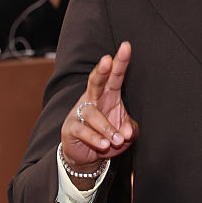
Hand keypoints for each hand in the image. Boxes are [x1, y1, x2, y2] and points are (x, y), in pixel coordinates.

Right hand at [60, 41, 137, 174]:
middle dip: (102, 70)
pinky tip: (104, 144)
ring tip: (117, 140)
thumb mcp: (125, 134)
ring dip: (106, 127)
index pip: (115, 76)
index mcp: (108, 95)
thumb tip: (126, 132)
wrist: (86, 156)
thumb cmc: (108, 137)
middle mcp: (93, 99)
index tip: (127, 46)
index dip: (120, 62)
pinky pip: (82, 130)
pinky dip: (95, 138)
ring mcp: (79, 112)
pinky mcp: (71, 127)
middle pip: (95, 81)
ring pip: (91, 113)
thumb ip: (130, 130)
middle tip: (107, 61)